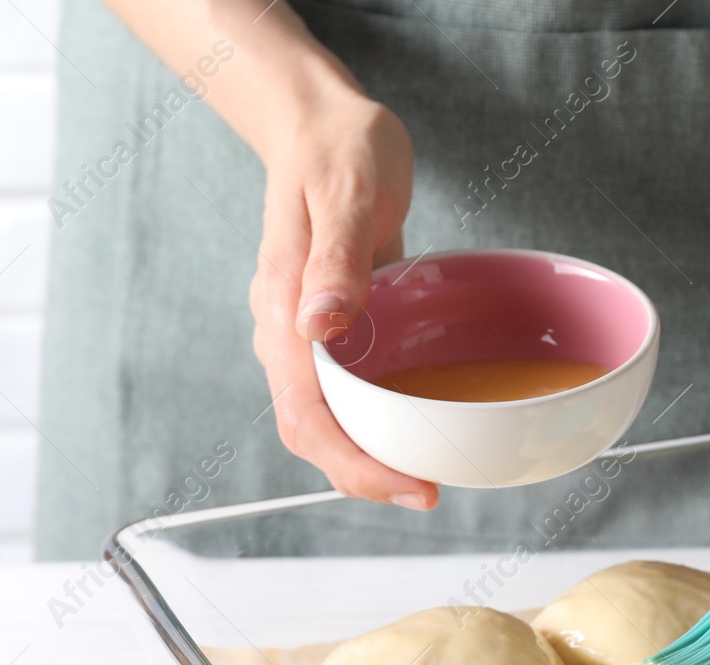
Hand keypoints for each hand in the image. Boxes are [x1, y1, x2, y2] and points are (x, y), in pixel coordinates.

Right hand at [248, 89, 439, 508]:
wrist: (322, 126)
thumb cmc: (339, 149)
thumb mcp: (346, 190)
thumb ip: (334, 261)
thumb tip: (318, 328)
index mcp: (282, 308)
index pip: (307, 414)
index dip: (354, 462)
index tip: (409, 484)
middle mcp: (286, 333)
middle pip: (313, 433)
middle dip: (365, 474)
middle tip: (427, 493)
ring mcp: (305, 336)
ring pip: (328, 420)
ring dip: (371, 455)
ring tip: (425, 474)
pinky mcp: (330, 332)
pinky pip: (348, 392)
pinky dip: (379, 421)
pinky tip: (419, 427)